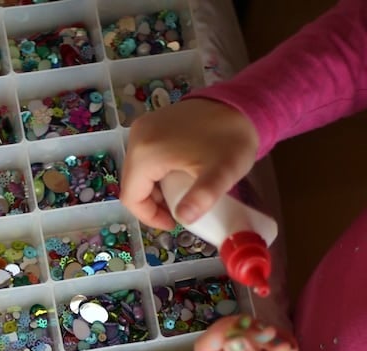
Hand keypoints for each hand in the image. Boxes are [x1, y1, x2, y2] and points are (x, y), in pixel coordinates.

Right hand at [120, 98, 258, 228]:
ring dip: (155, 190)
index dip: (150, 217)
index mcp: (146, 152)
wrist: (242, 104)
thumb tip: (184, 219)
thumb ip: (202, 197)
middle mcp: (137, 138)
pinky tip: (177, 177)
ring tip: (180, 195)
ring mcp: (143, 128)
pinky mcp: (152, 125)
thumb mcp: (221, 173)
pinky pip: (145, 158)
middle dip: (153, 204)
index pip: (131, 198)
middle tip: (178, 210)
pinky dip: (157, 174)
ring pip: (138, 173)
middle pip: (132, 185)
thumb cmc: (230, 140)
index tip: (174, 223)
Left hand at [193, 315, 313, 350]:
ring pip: (249, 333)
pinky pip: (269, 338)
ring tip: (286, 350)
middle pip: (228, 335)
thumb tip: (232, 336)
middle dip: (249, 331)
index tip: (246, 326)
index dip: (223, 332)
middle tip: (270, 335)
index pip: (206, 347)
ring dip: (269, 335)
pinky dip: (281, 339)